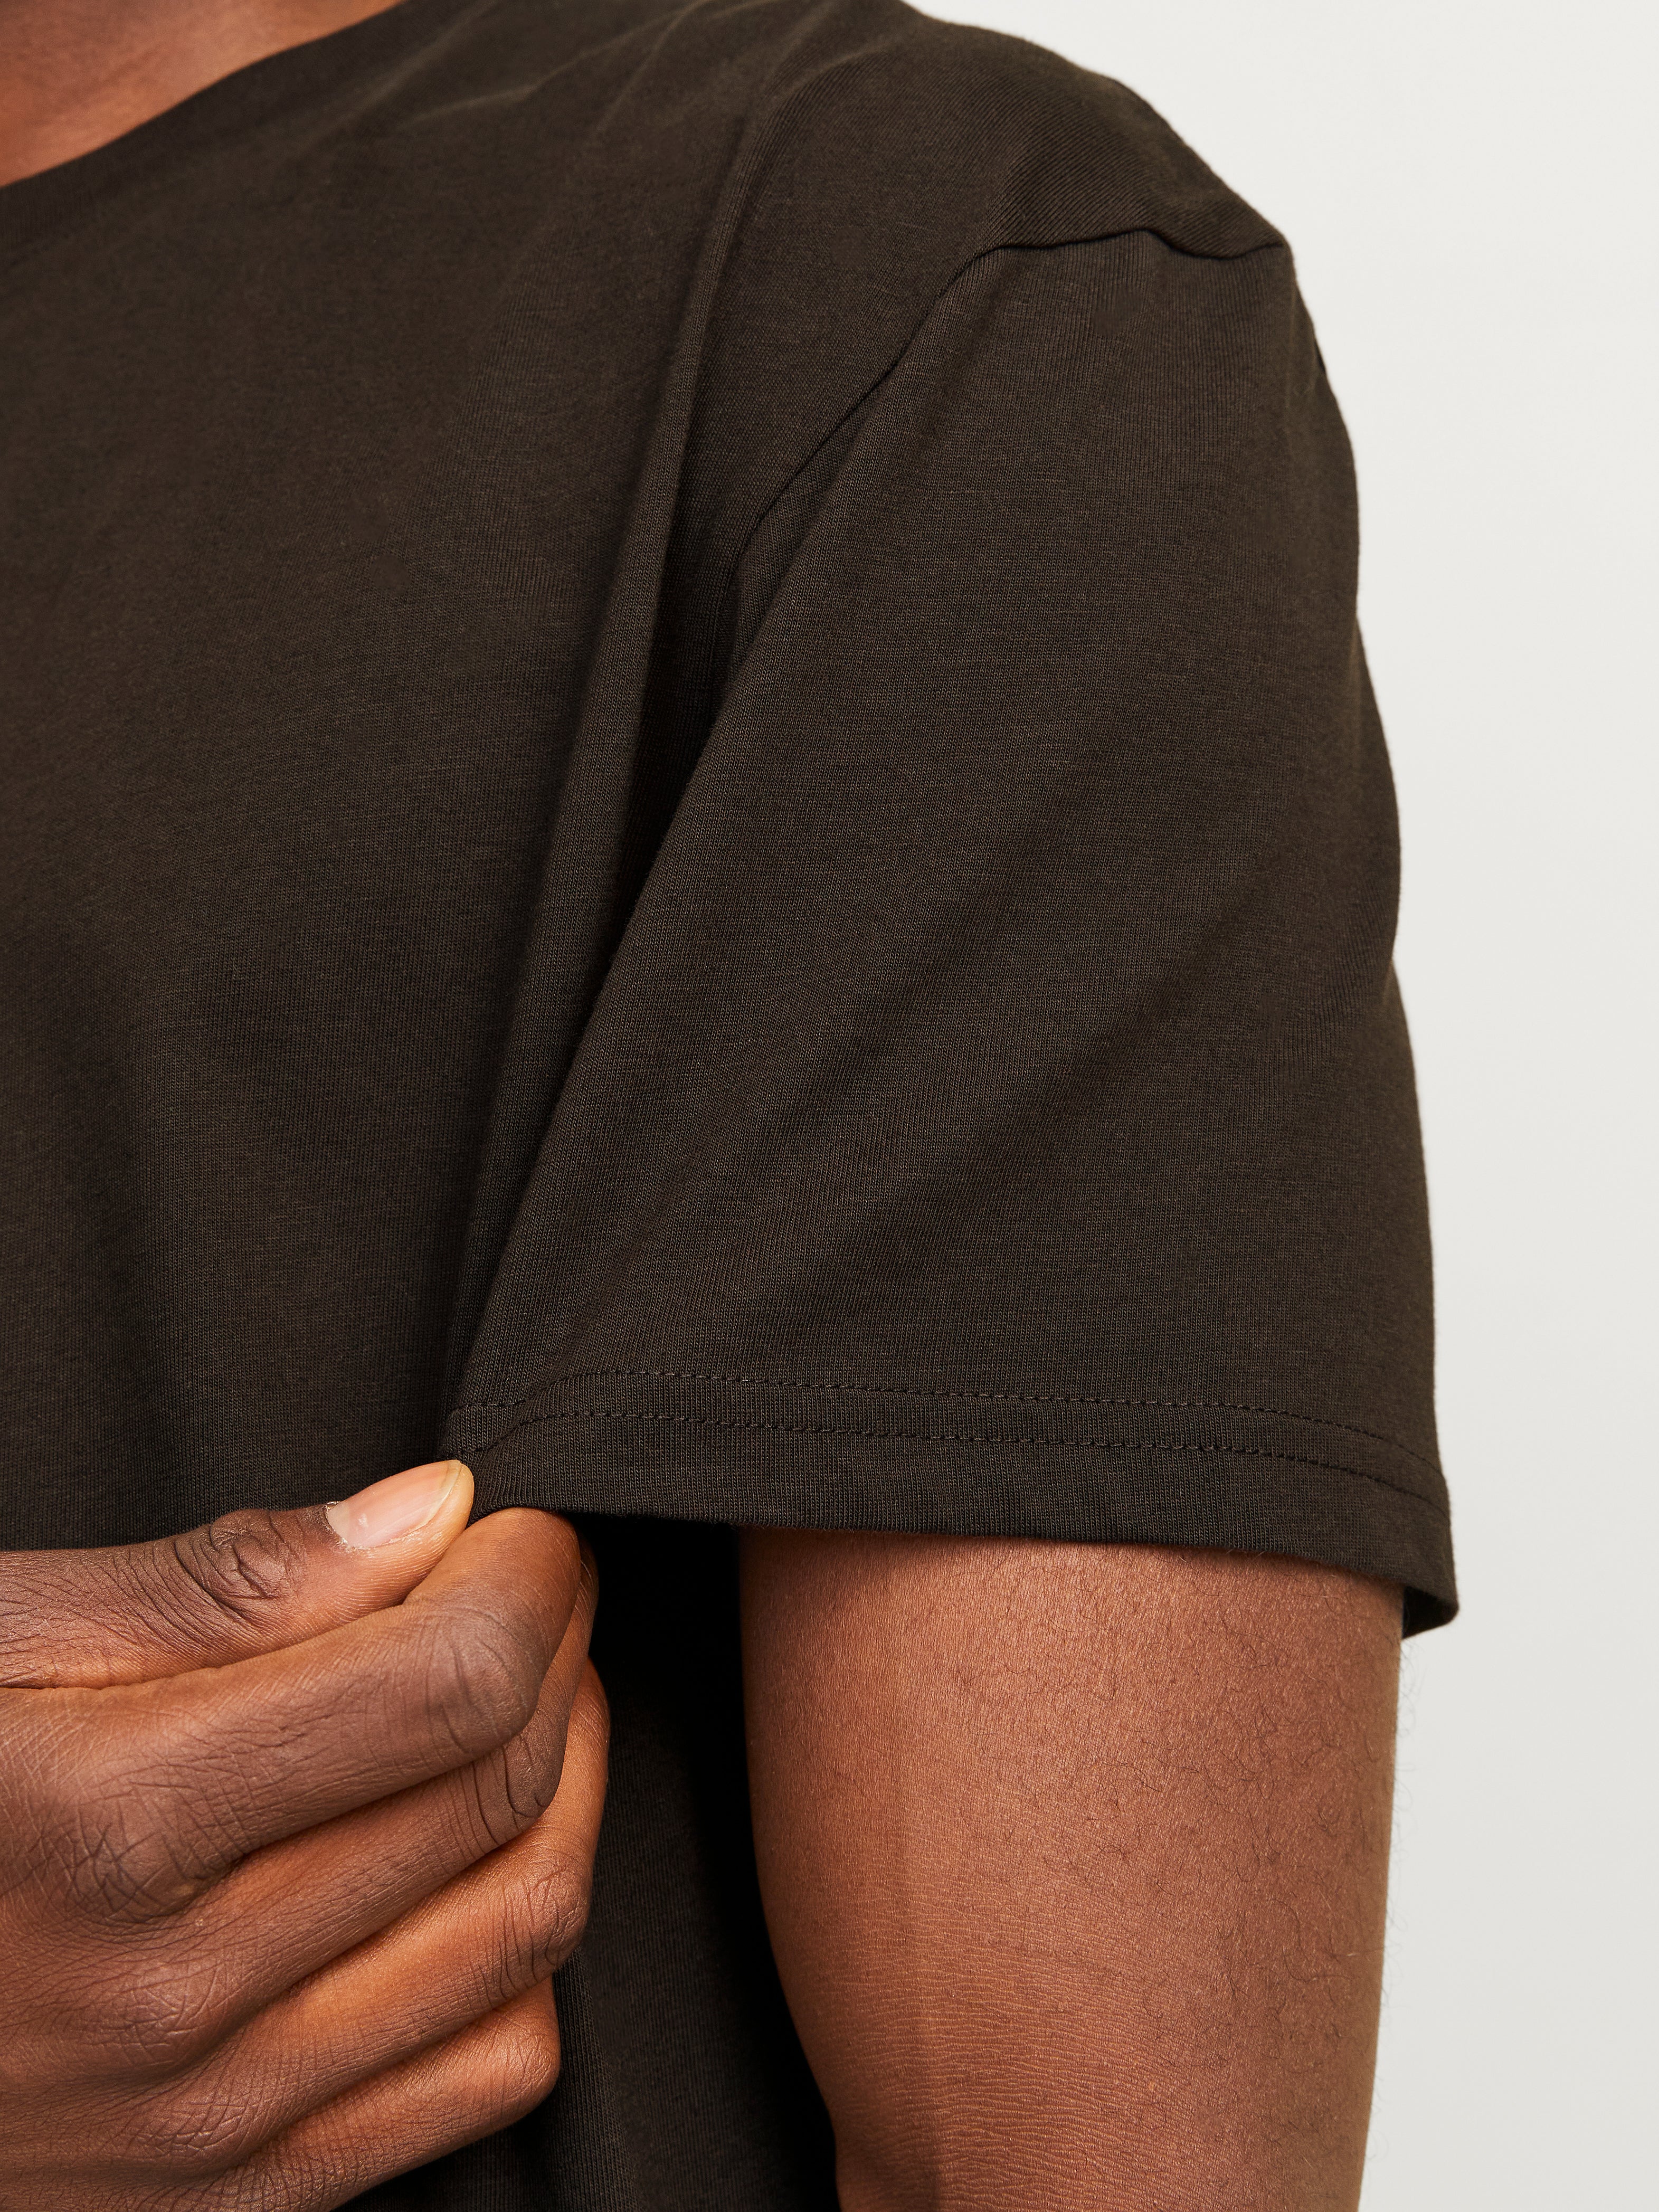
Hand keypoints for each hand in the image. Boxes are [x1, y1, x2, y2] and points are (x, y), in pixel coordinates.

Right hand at [0, 1460, 608, 2209]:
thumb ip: (221, 1584)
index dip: (525, 1576)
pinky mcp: (238, 2196)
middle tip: (524, 1590)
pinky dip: (527, 1946)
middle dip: (557, 1650)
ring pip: (527, 1925)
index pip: (446, 1683)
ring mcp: (212, 2118)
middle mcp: (171, 1996)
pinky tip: (469, 1860)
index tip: (518, 1532)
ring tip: (521, 1702)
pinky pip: (492, 2070)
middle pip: (500, 1787)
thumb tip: (429, 1514)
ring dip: (571, 1781)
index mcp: (104, 1823)